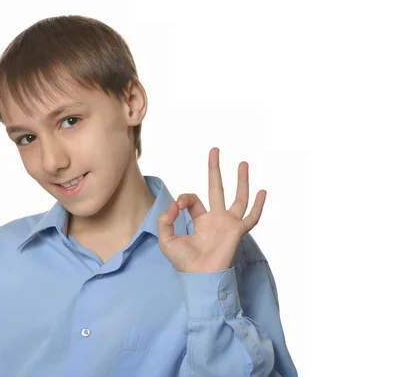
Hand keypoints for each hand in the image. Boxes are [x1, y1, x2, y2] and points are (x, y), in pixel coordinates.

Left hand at [157, 147, 266, 272]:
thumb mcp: (166, 238)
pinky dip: (258, 206)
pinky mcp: (237, 231)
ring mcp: (228, 224)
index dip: (183, 198)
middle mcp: (216, 219)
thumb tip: (174, 204)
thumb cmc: (184, 262)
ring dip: (240, 180)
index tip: (177, 206)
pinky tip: (262, 191)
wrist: (199, 277)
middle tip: (214, 150)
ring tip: (242, 163)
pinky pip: (251, 217)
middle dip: (215, 170)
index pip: (193, 200)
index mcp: (200, 220)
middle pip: (216, 188)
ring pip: (238, 198)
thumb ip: (165, 219)